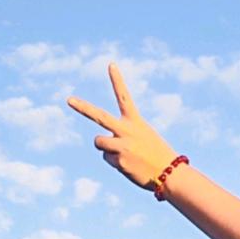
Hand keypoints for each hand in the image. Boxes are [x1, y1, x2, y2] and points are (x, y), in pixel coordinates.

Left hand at [67, 64, 178, 189]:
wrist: (170, 174)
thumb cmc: (157, 154)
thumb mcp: (142, 138)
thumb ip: (122, 136)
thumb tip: (103, 146)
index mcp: (135, 122)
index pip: (125, 97)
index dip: (118, 80)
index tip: (111, 64)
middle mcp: (127, 131)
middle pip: (100, 117)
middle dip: (83, 108)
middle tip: (69, 100)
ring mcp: (121, 146)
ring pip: (99, 142)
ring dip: (104, 146)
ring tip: (122, 152)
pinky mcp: (119, 162)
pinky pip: (108, 159)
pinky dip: (116, 162)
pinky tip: (130, 165)